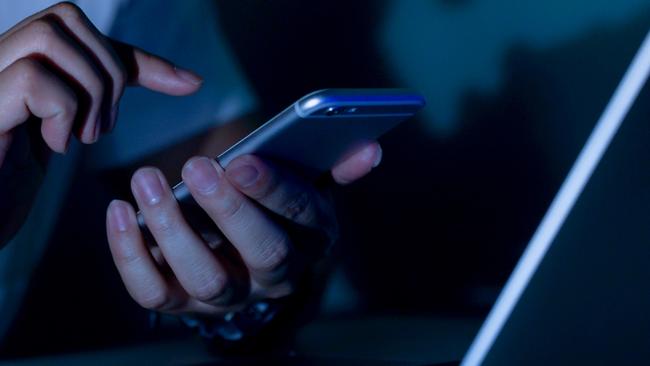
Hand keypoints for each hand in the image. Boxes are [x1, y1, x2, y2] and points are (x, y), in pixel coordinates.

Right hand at [0, 2, 201, 244]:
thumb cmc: (10, 184)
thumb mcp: (63, 131)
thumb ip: (105, 97)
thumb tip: (191, 80)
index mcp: (13, 59)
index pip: (80, 28)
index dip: (136, 56)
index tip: (188, 84)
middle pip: (67, 17)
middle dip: (108, 71)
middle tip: (102, 126)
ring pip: (51, 36)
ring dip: (89, 90)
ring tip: (82, 137)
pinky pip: (34, 78)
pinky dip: (62, 113)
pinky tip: (54, 146)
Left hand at [106, 142, 381, 315]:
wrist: (243, 262)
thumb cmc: (274, 213)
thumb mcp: (308, 189)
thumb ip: (333, 168)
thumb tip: (369, 148)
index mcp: (308, 239)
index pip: (301, 217)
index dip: (275, 190)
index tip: (244, 160)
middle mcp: (272, 275)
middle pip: (260, 252)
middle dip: (229, 210)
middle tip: (198, 166)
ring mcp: (224, 294)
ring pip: (203, 276)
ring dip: (171, 228)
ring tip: (146, 179)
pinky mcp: (179, 302)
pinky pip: (152, 291)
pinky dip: (129, 255)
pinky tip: (119, 211)